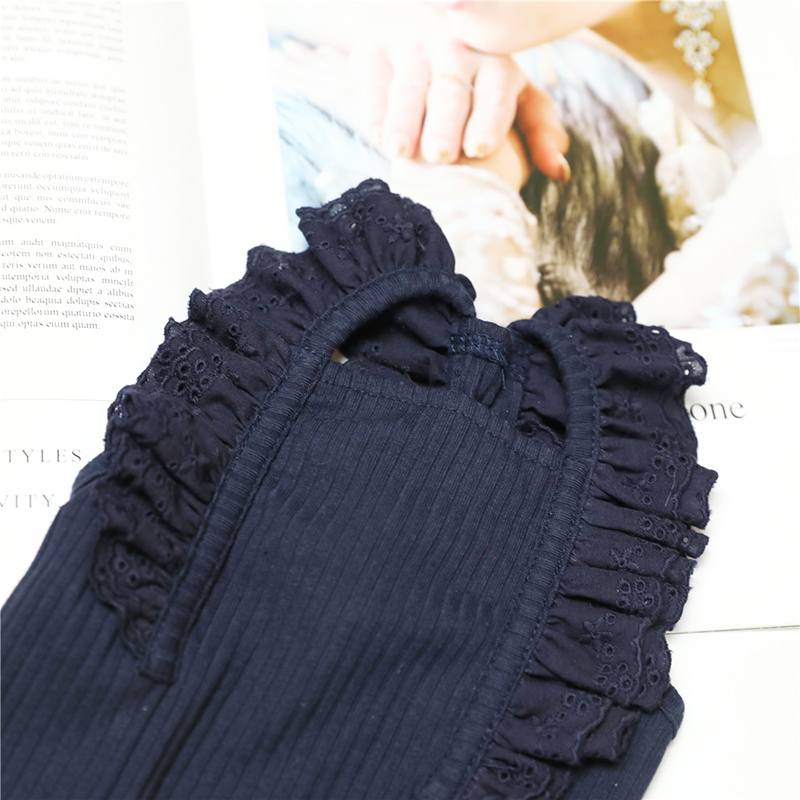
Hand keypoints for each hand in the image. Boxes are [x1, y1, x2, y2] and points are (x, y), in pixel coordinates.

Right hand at [355, 37, 569, 182]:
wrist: (415, 22)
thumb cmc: (476, 79)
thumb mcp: (514, 94)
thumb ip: (539, 129)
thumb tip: (560, 172)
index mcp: (495, 61)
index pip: (495, 89)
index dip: (488, 118)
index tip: (479, 149)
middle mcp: (456, 49)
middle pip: (451, 90)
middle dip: (445, 123)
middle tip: (441, 156)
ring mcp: (414, 46)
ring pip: (410, 86)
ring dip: (405, 119)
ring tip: (400, 151)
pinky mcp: (375, 47)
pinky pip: (375, 78)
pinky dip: (374, 106)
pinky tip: (377, 133)